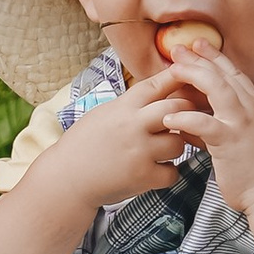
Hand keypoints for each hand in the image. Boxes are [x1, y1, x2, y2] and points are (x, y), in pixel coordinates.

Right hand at [49, 63, 203, 210]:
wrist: (66, 178)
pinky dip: (167, 173)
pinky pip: (173, 172)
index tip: (188, 74)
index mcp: (122, 107)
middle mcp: (133, 126)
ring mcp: (139, 152)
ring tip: (161, 150)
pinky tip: (156, 171)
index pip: (156, 85)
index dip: (175, 77)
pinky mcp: (143, 177)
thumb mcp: (104, 114)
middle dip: (185, 114)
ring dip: (176, 147)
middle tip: (184, 121)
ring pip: (179, 143)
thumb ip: (130, 105)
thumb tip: (159, 92)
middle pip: (177, 109)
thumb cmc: (84, 144)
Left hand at [164, 50, 253, 217]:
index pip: (235, 75)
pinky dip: (186, 116)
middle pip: (224, 75)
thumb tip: (197, 120)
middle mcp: (251, 111)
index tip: (199, 45)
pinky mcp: (230, 142)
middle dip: (200, 59)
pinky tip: (169, 115)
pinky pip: (205, 123)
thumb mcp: (245, 140)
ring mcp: (242, 124)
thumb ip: (224, 125)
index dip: (216, 58)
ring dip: (194, 76)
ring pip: (218, 89)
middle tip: (178, 48)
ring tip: (172, 70)